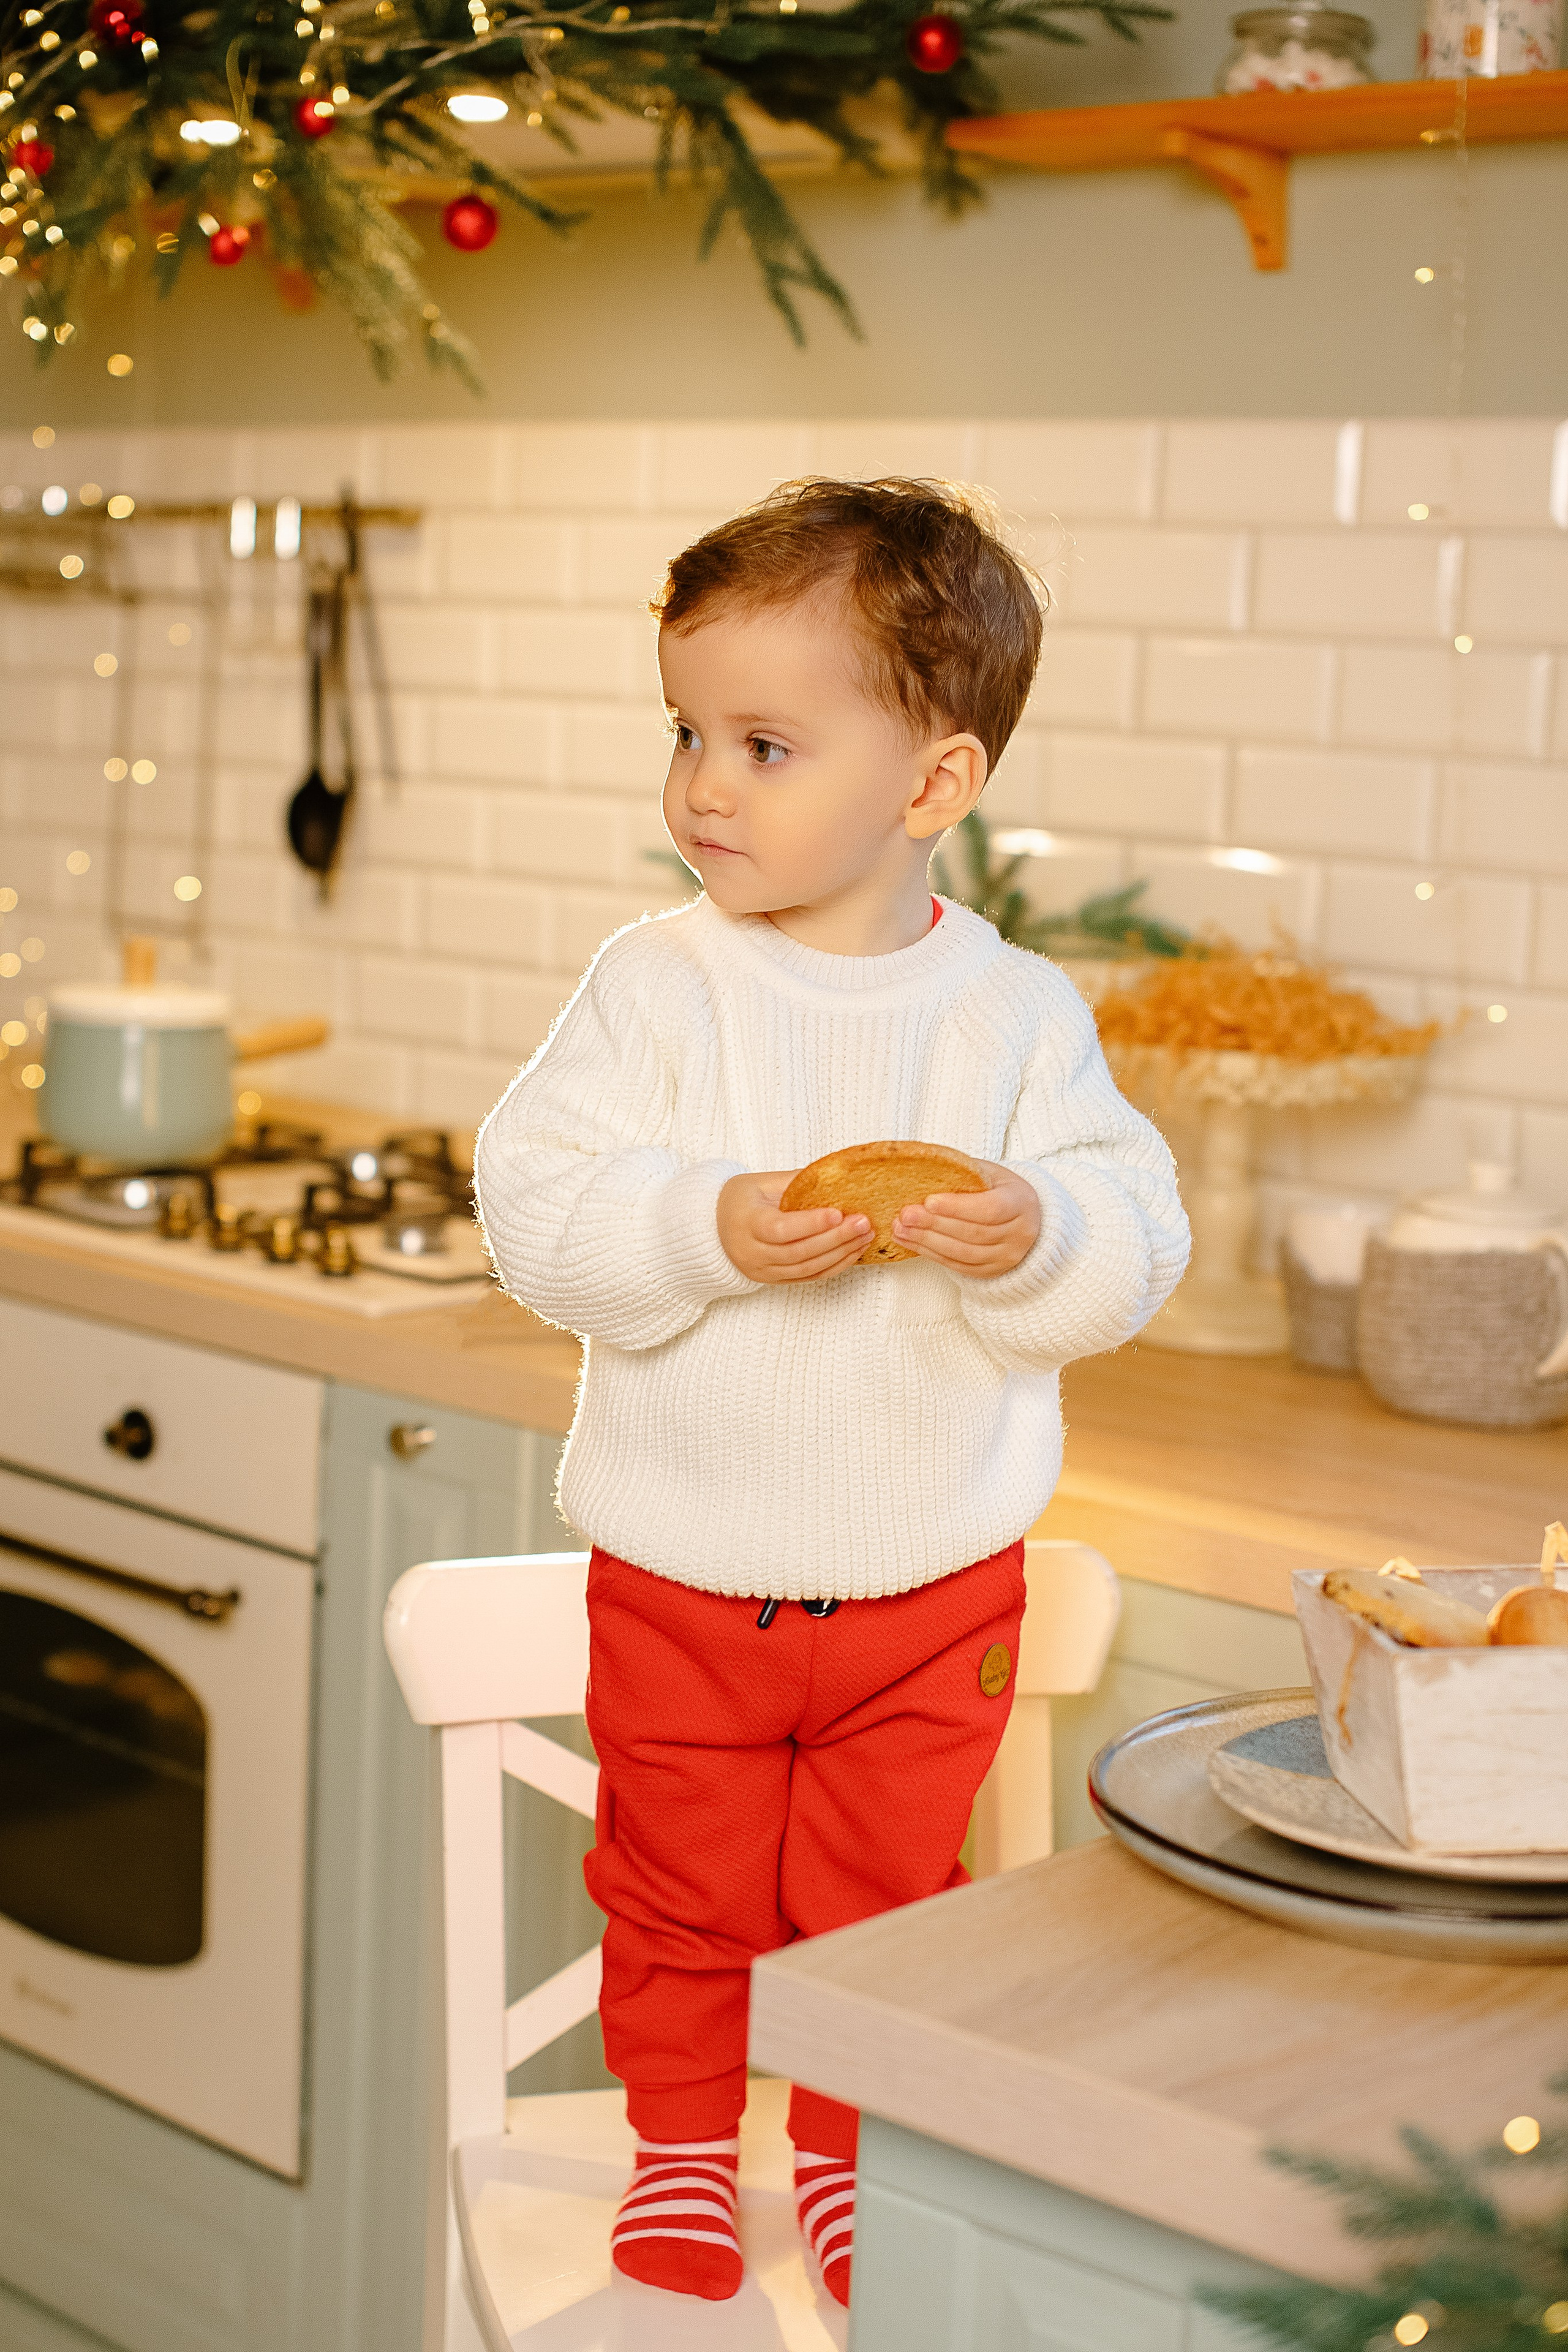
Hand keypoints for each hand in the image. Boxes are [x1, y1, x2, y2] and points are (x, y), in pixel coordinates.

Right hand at [718, 1172, 871, 1285]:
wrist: (715, 1226)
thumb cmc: (741, 1199)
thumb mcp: (761, 1182)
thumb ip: (796, 1182)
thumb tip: (836, 1178)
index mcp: (746, 1223)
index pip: (781, 1229)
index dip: (810, 1224)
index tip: (838, 1213)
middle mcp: (752, 1252)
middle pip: (798, 1252)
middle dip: (835, 1239)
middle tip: (862, 1223)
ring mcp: (762, 1271)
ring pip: (806, 1269)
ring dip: (840, 1254)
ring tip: (865, 1236)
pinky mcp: (773, 1280)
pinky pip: (808, 1278)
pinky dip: (834, 1266)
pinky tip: (853, 1252)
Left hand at [892, 1159, 1040, 1279]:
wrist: (1023, 1216)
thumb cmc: (1000, 1189)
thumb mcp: (990, 1173)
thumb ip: (963, 1174)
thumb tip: (922, 1173)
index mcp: (1021, 1203)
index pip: (990, 1209)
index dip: (958, 1207)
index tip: (929, 1201)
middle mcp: (1019, 1234)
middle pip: (973, 1233)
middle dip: (934, 1225)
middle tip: (906, 1215)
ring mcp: (1005, 1257)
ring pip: (963, 1254)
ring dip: (927, 1241)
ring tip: (901, 1229)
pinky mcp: (990, 1271)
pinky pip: (957, 1266)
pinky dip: (931, 1254)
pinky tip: (911, 1242)